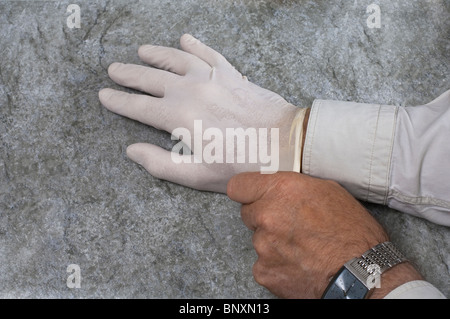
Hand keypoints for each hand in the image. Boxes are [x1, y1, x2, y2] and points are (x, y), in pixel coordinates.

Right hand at [99, 34, 301, 192]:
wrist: (285, 143)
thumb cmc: (242, 163)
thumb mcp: (198, 174)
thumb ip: (160, 163)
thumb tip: (132, 150)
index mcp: (179, 116)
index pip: (139, 107)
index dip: (119, 102)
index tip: (104, 95)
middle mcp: (191, 90)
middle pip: (151, 78)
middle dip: (129, 74)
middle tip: (113, 70)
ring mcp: (212, 77)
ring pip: (176, 59)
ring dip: (156, 54)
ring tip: (141, 51)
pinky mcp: (231, 73)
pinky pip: (208, 53)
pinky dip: (195, 45)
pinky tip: (185, 39)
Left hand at [227, 172, 421, 298]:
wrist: (362, 274)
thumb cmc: (353, 231)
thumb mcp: (328, 191)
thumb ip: (294, 187)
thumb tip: (279, 189)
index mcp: (281, 190)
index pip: (238, 186)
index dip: (246, 191)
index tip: (252, 196)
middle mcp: (266, 215)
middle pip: (248, 214)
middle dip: (264, 217)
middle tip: (289, 225)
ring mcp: (263, 246)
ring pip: (258, 240)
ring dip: (273, 243)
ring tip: (302, 248)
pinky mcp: (264, 272)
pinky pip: (263, 264)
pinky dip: (277, 265)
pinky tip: (299, 264)